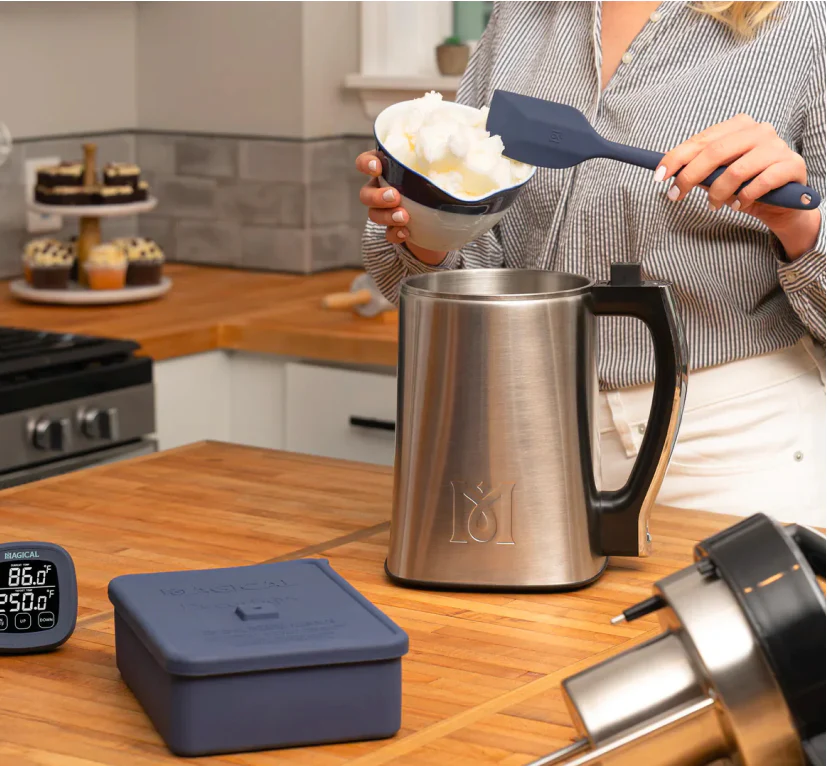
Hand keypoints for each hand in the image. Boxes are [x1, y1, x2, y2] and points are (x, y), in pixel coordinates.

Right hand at [355, 151, 447, 264]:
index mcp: (388, 168)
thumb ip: (442, 160)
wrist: (443, 214)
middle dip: (378, 196)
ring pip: (373, 213)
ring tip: (404, 217)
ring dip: (387, 216)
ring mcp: (384, 210)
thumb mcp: (439, 168)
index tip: (377, 167)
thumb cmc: (438, 182)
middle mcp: (381, 188)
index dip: (366, 163)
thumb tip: (468, 150)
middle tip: (395, 197)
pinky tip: (406, 232)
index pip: (366, 162)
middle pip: (366, 193)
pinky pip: (387, 233)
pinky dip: (395, 233)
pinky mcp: (392, 228)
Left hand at [657, 114, 820, 258]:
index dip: (676, 157)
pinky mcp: (792, 166)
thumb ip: (699, 170)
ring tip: (714, 205)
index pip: (701, 140)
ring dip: (718, 193)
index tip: (658, 175)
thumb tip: (668, 170)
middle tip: (676, 195)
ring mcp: (777, 147)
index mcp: (739, 127)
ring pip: (736, 171)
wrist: (783, 204)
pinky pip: (760, 183)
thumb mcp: (718, 176)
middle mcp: (760, 131)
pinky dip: (744, 198)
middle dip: (689, 176)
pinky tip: (739, 205)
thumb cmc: (746, 186)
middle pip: (715, 152)